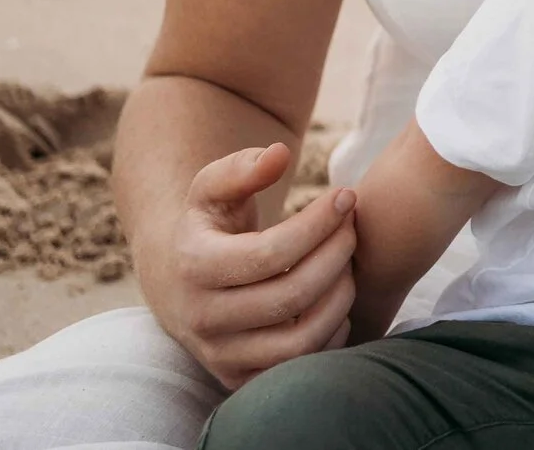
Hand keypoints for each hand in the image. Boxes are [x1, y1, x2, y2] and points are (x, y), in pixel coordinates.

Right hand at [138, 141, 357, 389]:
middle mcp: (201, 319)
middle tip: (353, 230)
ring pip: (299, 341)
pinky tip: (336, 300)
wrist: (180, 282)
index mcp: (193, 267)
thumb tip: (279, 154)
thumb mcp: (213, 188)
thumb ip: (242, 167)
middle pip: (291, 296)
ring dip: (340, 299)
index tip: (347, 197)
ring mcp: (220, 355)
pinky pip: (298, 368)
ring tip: (348, 265)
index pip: (270, 252)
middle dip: (336, 256)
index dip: (318, 223)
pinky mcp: (238, 379)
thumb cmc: (210, 224)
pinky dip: (330, 337)